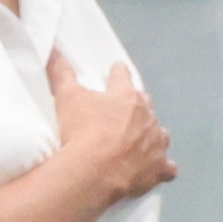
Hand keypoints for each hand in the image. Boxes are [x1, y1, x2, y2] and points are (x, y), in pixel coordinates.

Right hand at [49, 49, 173, 203]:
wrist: (95, 171)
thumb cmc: (82, 130)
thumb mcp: (66, 97)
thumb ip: (62, 73)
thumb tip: (55, 50)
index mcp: (126, 96)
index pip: (123, 76)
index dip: (117, 73)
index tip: (116, 70)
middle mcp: (147, 117)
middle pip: (145, 104)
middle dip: (137, 104)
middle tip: (123, 109)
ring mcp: (157, 143)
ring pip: (160, 134)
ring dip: (151, 134)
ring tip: (140, 140)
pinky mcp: (159, 168)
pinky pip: (167, 167)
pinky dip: (161, 166)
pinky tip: (154, 167)